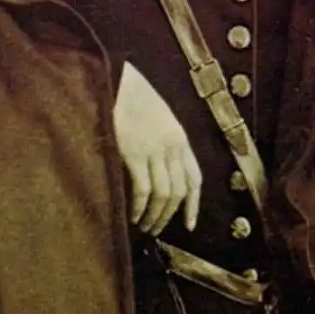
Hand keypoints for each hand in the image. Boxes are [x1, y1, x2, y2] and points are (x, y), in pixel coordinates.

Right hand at [113, 62, 201, 235]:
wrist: (120, 83)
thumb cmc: (136, 102)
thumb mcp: (160, 122)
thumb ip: (166, 146)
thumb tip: (163, 176)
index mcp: (181, 140)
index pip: (194, 179)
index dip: (193, 205)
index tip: (188, 225)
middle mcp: (173, 147)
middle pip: (179, 191)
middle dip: (169, 216)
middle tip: (156, 230)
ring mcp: (155, 151)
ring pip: (164, 195)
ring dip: (155, 216)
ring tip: (144, 226)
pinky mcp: (135, 153)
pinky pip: (144, 189)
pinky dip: (140, 207)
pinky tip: (133, 215)